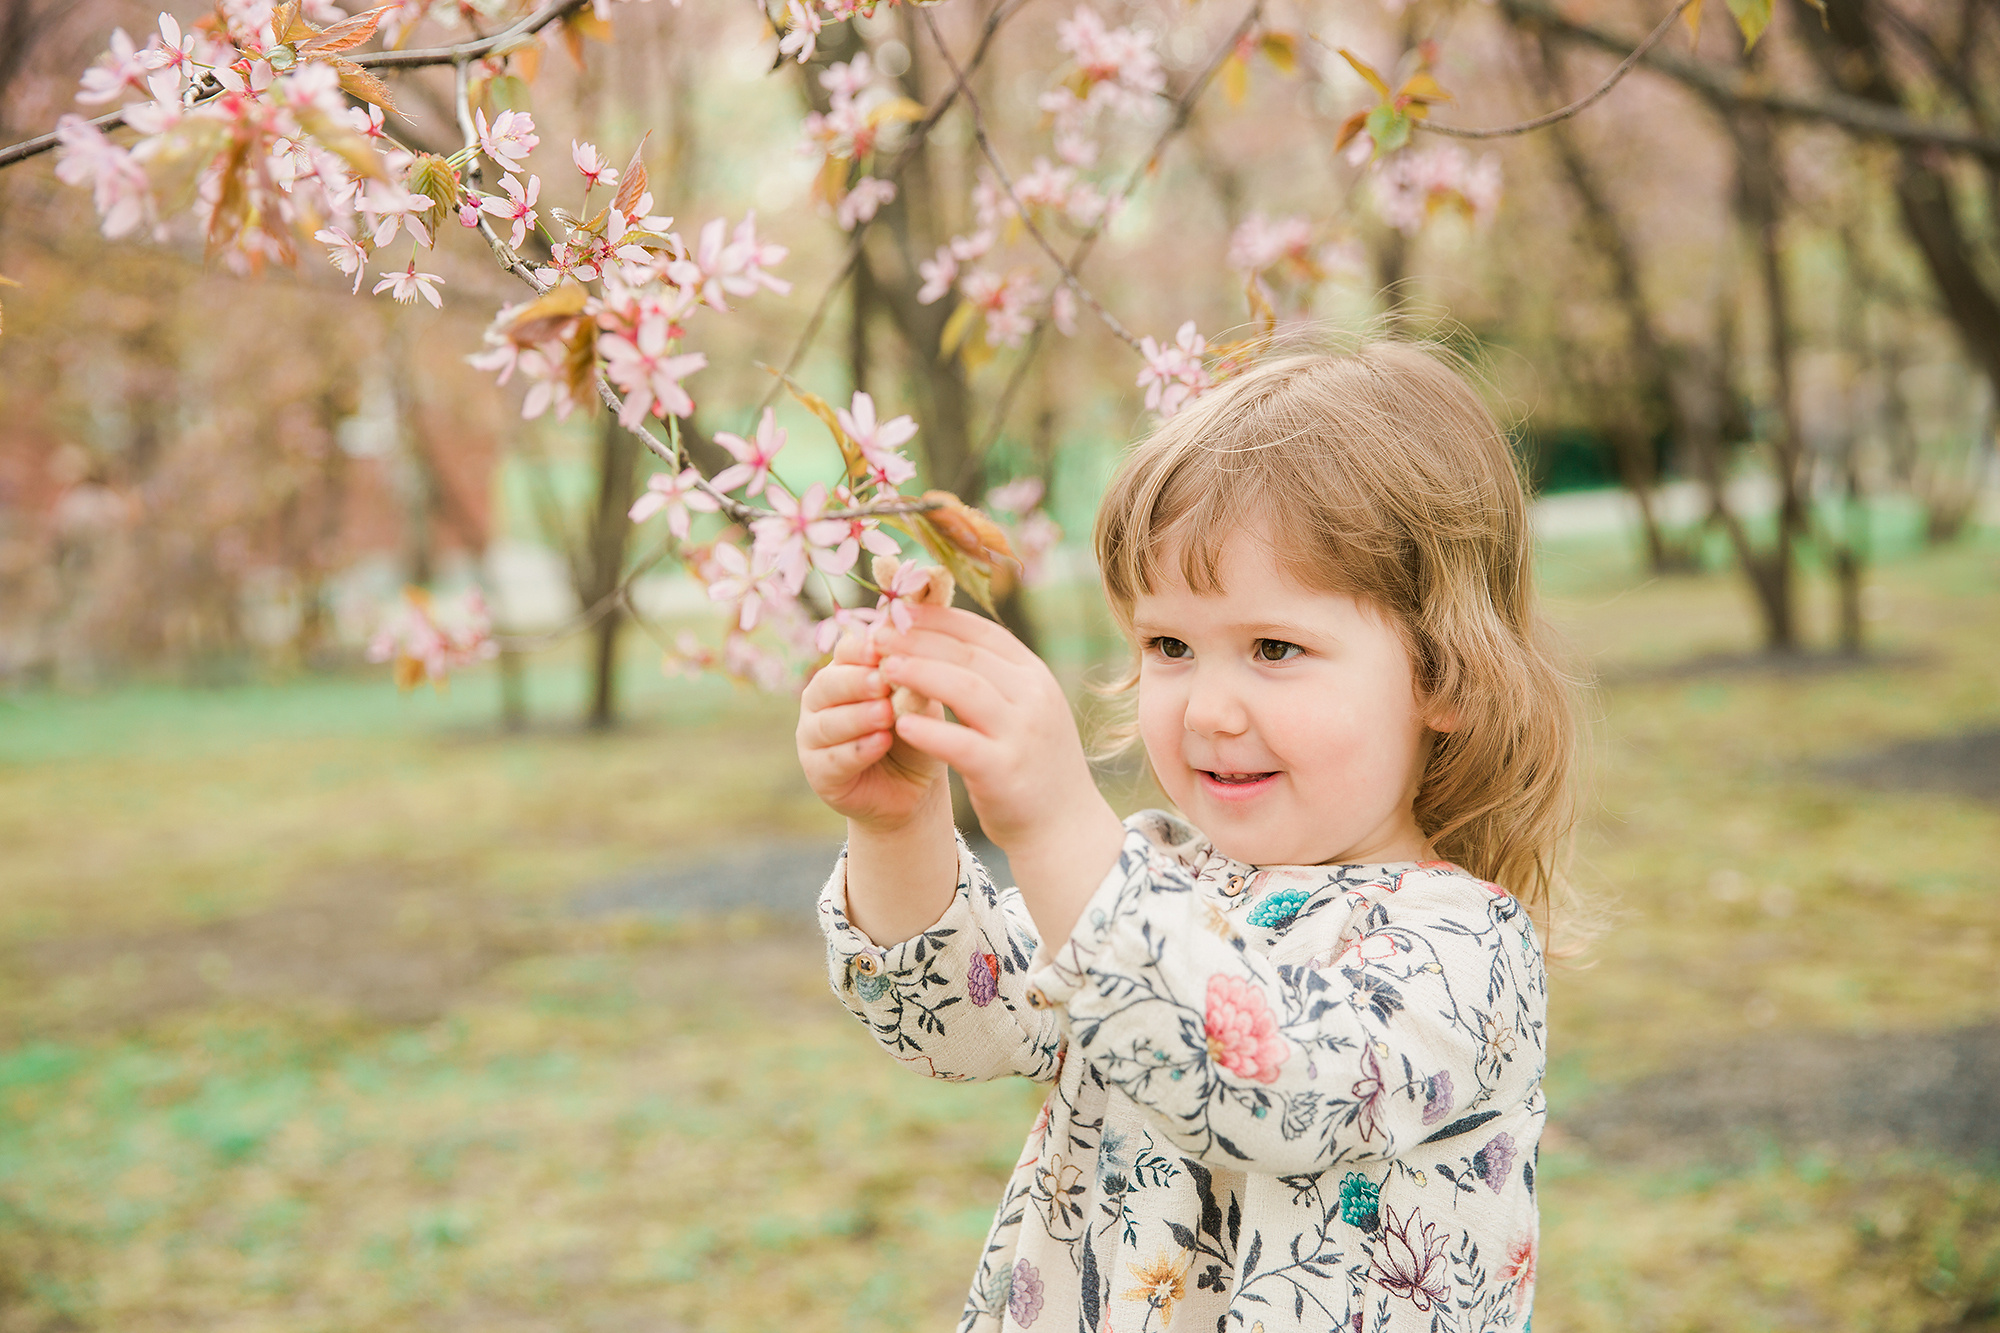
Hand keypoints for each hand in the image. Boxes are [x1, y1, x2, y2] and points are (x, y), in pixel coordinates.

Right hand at [796, 627, 945, 832]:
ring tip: (885, 714)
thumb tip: (908, 657)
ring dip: (857, 717)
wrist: (917, 785)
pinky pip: (834, 759)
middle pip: (828, 685)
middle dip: (856, 683)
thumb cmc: (916, 731)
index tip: (880, 650)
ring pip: (827, 723)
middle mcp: (820, 700)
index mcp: (843, 672)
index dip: (860, 651)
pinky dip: (859, 750)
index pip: (844, 653)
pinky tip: (881, 742)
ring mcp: (813, 736)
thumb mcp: (920, 702)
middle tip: (881, 681)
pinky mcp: (818, 772)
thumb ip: (912, 681)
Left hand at [874, 605, 1120, 868]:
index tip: (898, 612)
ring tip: (882, 668)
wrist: (1066, 827)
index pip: (981, 632)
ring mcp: (1023, 733)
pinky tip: (900, 725)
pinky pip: (961, 743)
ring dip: (919, 673)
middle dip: (918, 639)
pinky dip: (929, 731)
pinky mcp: (1005, 771)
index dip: (936, 618)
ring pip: (965, 688)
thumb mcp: (1024, 711)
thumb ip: (993, 679)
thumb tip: (939, 642)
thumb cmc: (1033, 765)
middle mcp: (1034, 696)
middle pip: (968, 654)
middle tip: (878, 634)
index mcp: (1035, 676)